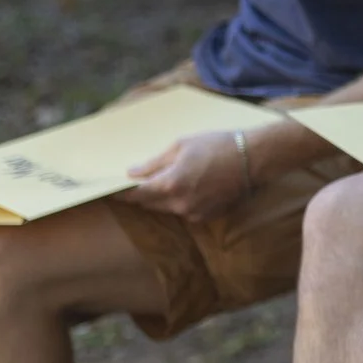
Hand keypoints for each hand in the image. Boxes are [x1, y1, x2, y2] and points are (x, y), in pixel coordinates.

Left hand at [120, 129, 251, 220]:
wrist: (254, 158)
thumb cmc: (217, 145)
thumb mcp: (181, 146)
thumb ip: (154, 163)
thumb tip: (132, 173)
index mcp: (170, 184)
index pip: (135, 194)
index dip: (120, 192)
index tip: (109, 189)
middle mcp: (179, 204)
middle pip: (149, 203)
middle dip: (140, 194)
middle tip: (135, 183)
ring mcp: (194, 213)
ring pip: (167, 208)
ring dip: (161, 197)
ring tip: (167, 180)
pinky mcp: (207, 216)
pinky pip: (184, 211)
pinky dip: (180, 201)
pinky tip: (190, 185)